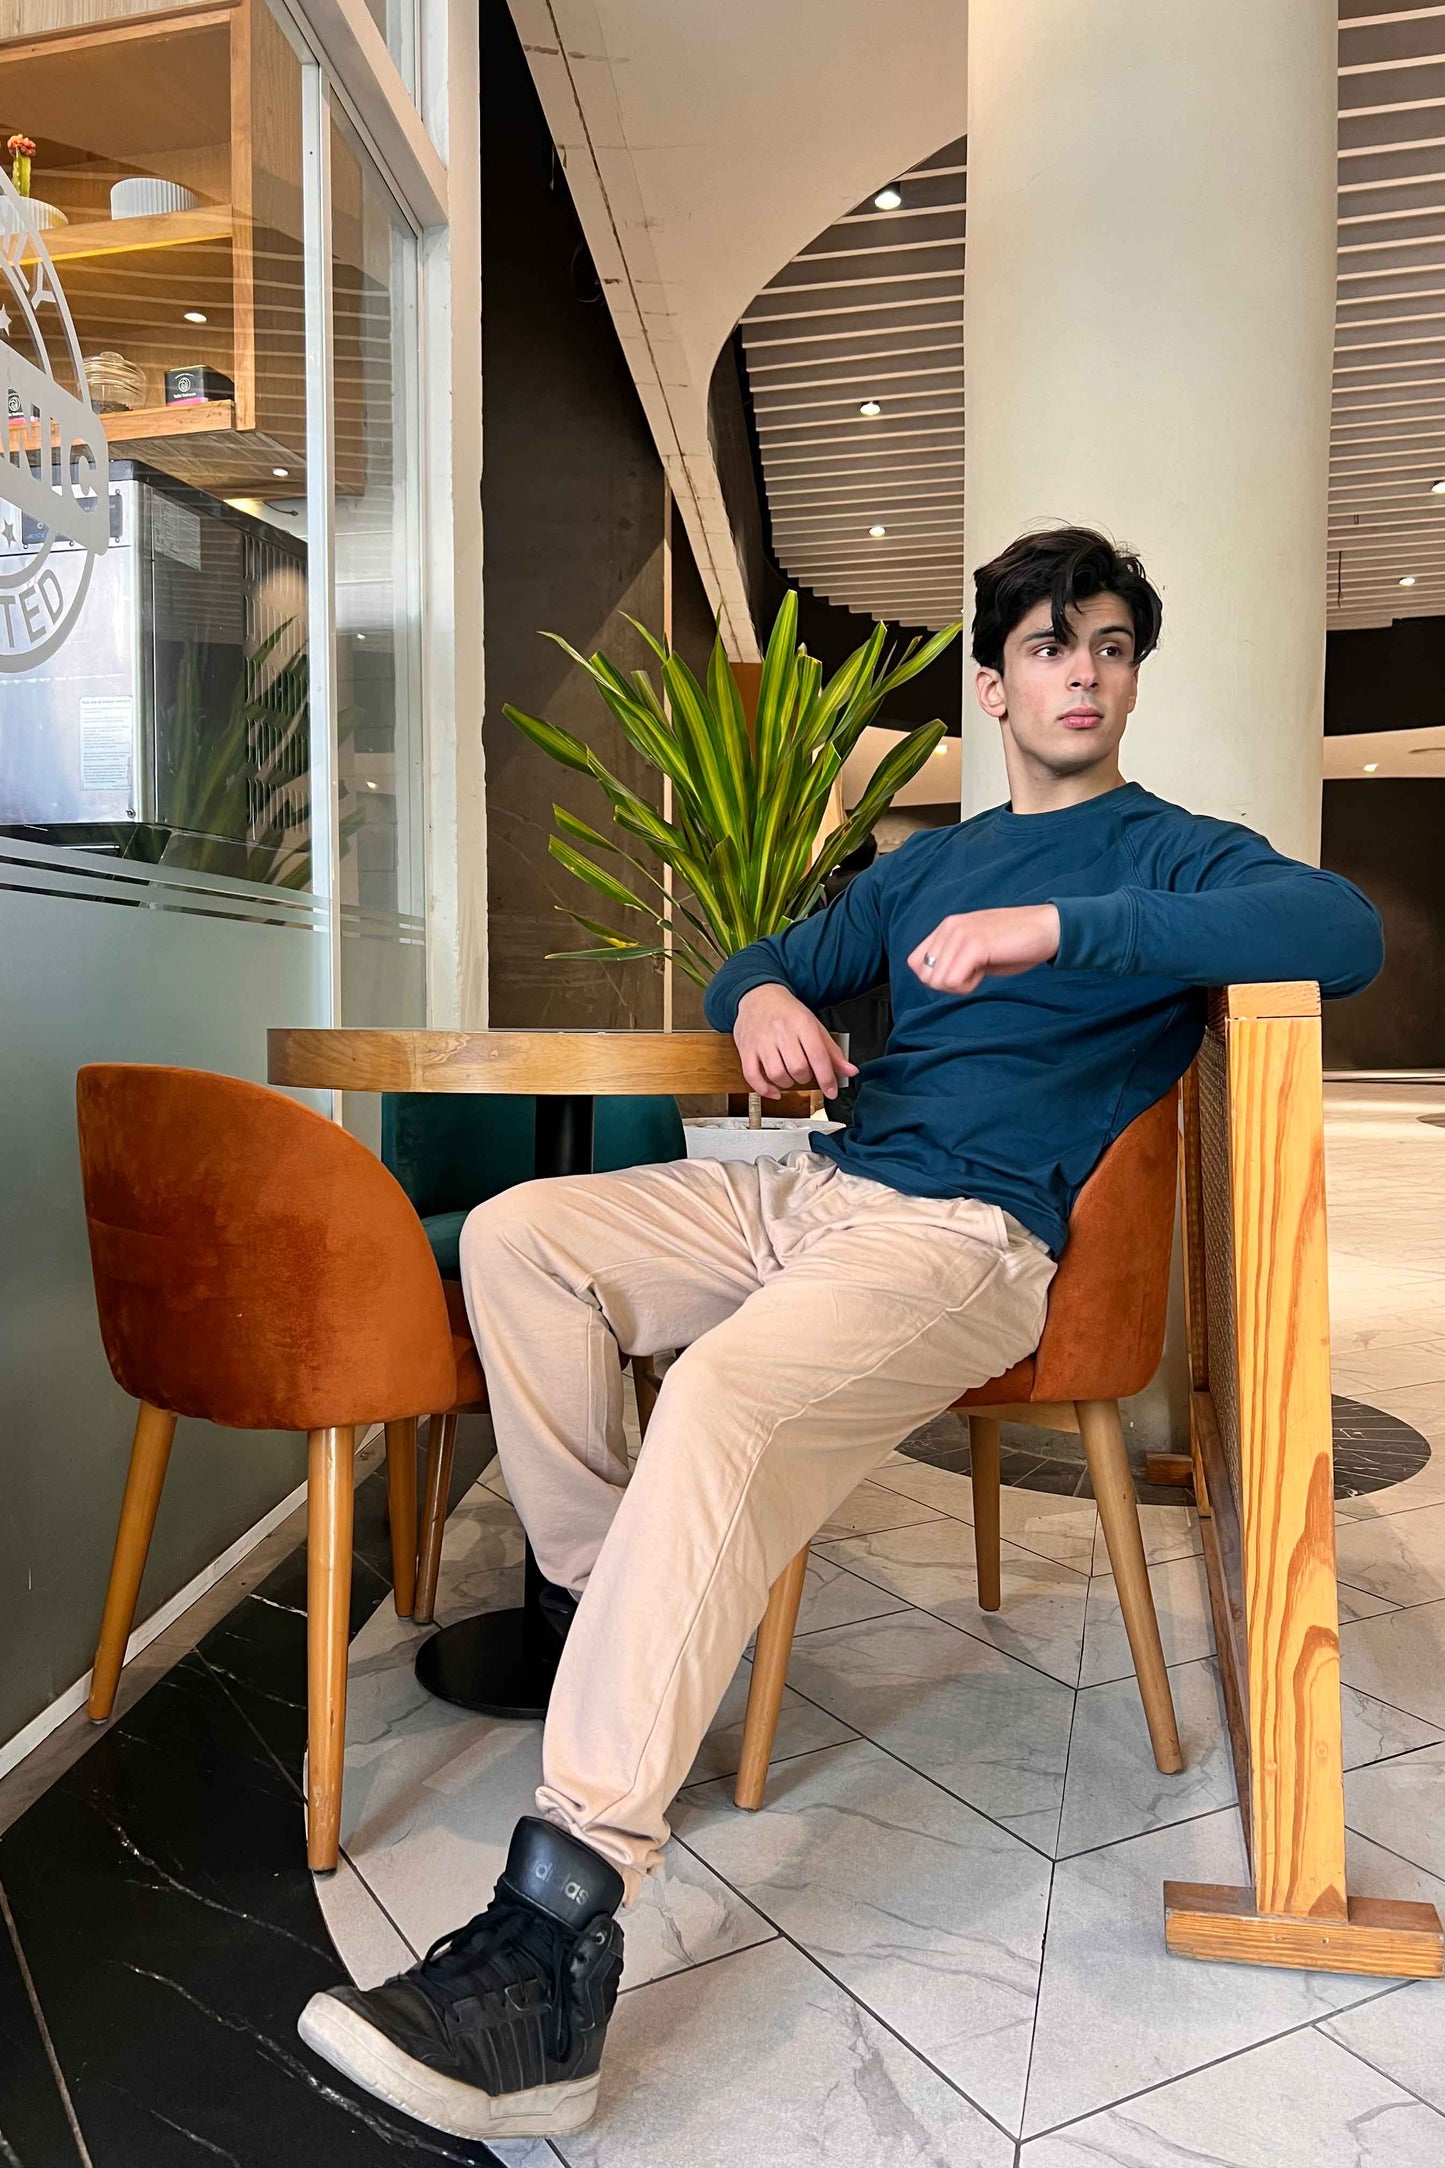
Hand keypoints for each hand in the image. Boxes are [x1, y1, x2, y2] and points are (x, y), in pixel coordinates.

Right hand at [733, 984, 858, 1099]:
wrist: (758, 995)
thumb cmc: (787, 1012)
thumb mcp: (814, 1026)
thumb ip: (832, 1051)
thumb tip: (850, 1071)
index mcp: (802, 1023)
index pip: (818, 1056)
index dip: (827, 1078)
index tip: (831, 1091)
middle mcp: (781, 1031)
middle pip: (798, 1068)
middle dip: (805, 1078)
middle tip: (805, 1073)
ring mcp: (761, 1041)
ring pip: (777, 1074)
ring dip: (787, 1083)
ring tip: (790, 1076)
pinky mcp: (746, 1049)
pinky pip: (752, 1076)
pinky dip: (764, 1089)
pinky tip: (774, 1091)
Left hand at [908, 904, 1060, 995]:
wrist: (1047, 929)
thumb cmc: (1015, 943)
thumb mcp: (975, 950)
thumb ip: (954, 958)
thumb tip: (936, 980)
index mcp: (947, 927)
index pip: (915, 963)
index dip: (936, 977)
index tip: (961, 973)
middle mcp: (949, 927)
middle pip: (924, 975)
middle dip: (948, 985)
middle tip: (973, 974)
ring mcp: (961, 934)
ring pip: (937, 980)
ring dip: (960, 985)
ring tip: (981, 970)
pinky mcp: (975, 945)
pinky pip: (952, 981)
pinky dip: (968, 985)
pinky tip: (984, 971)